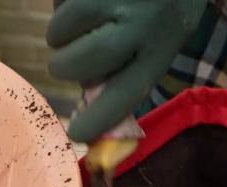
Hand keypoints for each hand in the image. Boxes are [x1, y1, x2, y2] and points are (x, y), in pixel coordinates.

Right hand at [47, 0, 206, 142]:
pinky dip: (62, 5)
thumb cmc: (167, 0)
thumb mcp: (167, 34)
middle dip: (63, 68)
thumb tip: (91, 98)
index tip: (78, 134)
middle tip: (64, 64)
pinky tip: (85, 1)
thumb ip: (134, 64)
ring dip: (59, 34)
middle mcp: (140, 21)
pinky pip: (58, 1)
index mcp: (164, 43)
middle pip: (80, 63)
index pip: (127, 92)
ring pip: (59, 31)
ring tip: (80, 23)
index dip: (100, 119)